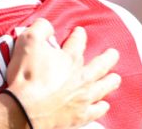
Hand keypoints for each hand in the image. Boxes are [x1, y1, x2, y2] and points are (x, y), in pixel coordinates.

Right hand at [5, 19, 120, 128]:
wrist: (25, 109)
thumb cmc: (26, 76)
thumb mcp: (28, 42)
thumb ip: (41, 28)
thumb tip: (48, 25)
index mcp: (70, 58)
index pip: (78, 42)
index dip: (79, 35)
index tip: (80, 32)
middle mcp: (81, 77)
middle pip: (100, 64)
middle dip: (108, 57)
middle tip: (113, 53)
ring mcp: (83, 97)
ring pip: (103, 87)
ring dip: (111, 81)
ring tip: (116, 78)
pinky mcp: (79, 116)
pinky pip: (97, 110)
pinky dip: (102, 107)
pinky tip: (104, 105)